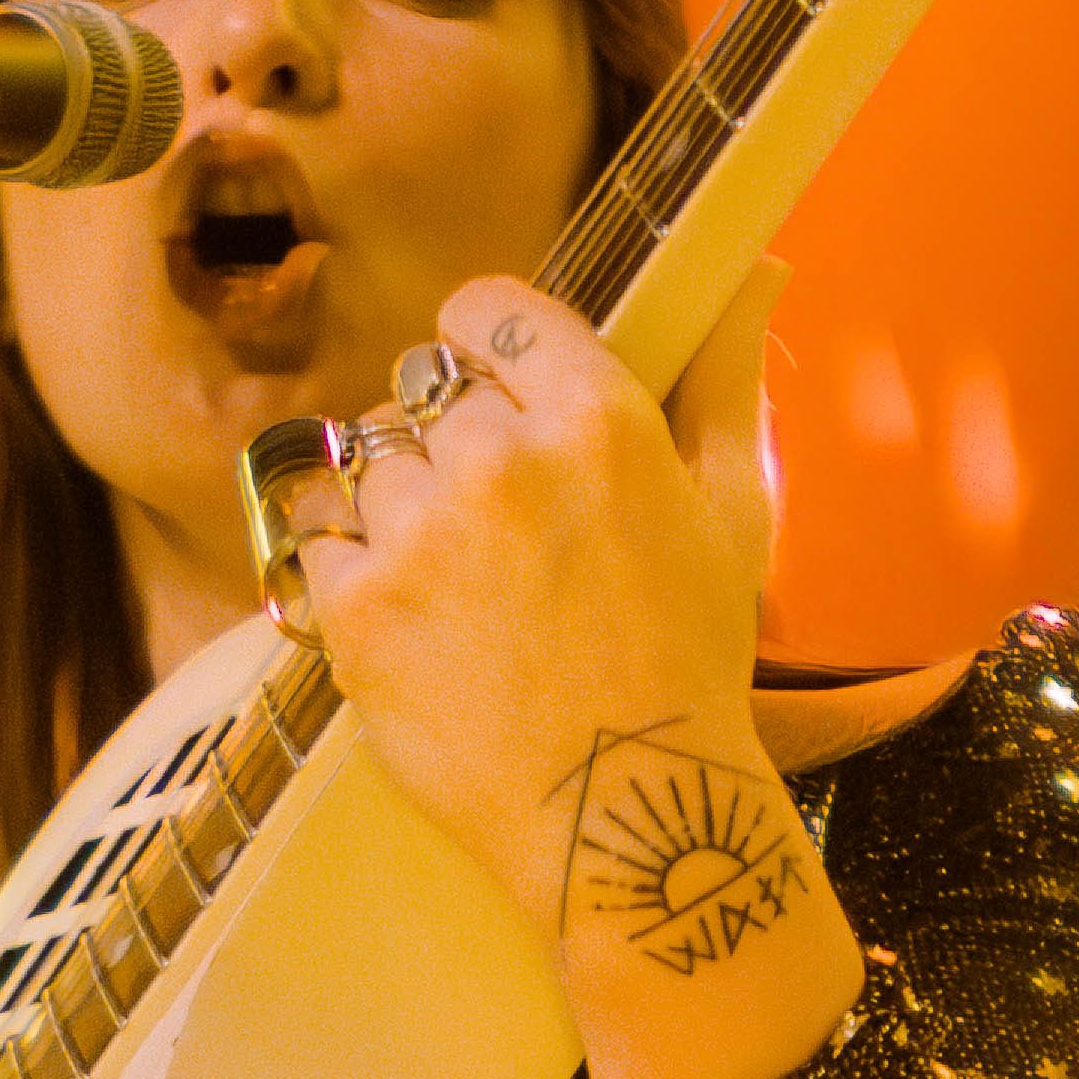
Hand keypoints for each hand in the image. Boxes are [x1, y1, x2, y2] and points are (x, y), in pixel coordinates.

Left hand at [300, 266, 862, 1078]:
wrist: (626, 813)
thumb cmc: (691, 661)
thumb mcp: (735, 508)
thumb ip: (723, 374)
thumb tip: (756, 266)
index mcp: (598, 417)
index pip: (489, 310)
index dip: (480, 344)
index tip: (484, 381)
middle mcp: (501, 457)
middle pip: (425, 394)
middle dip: (450, 448)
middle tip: (493, 532)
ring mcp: (421, 531)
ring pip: (369, 465)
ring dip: (398, 511)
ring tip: (458, 588)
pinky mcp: (357, 605)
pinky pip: (321, 542)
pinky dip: (352, 577)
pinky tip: (413, 624)